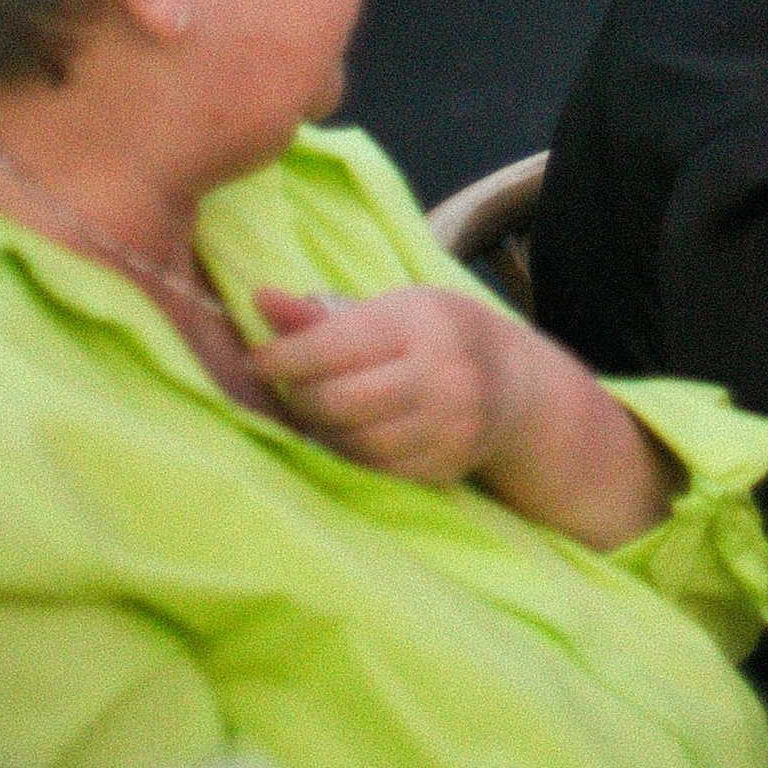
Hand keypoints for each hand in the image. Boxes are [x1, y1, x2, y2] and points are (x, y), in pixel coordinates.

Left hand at [254, 285, 677, 547]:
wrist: (513, 383)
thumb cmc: (434, 334)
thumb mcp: (389, 309)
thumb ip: (320, 313)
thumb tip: (258, 300)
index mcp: (422, 321)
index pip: (336, 344)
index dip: (284, 357)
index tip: (253, 362)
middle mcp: (442, 372)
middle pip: (340, 399)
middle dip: (299, 396)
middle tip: (281, 387)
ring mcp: (449, 424)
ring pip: (354, 440)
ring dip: (319, 428)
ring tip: (311, 408)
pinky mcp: (446, 464)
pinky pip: (375, 468)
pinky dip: (348, 453)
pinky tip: (342, 433)